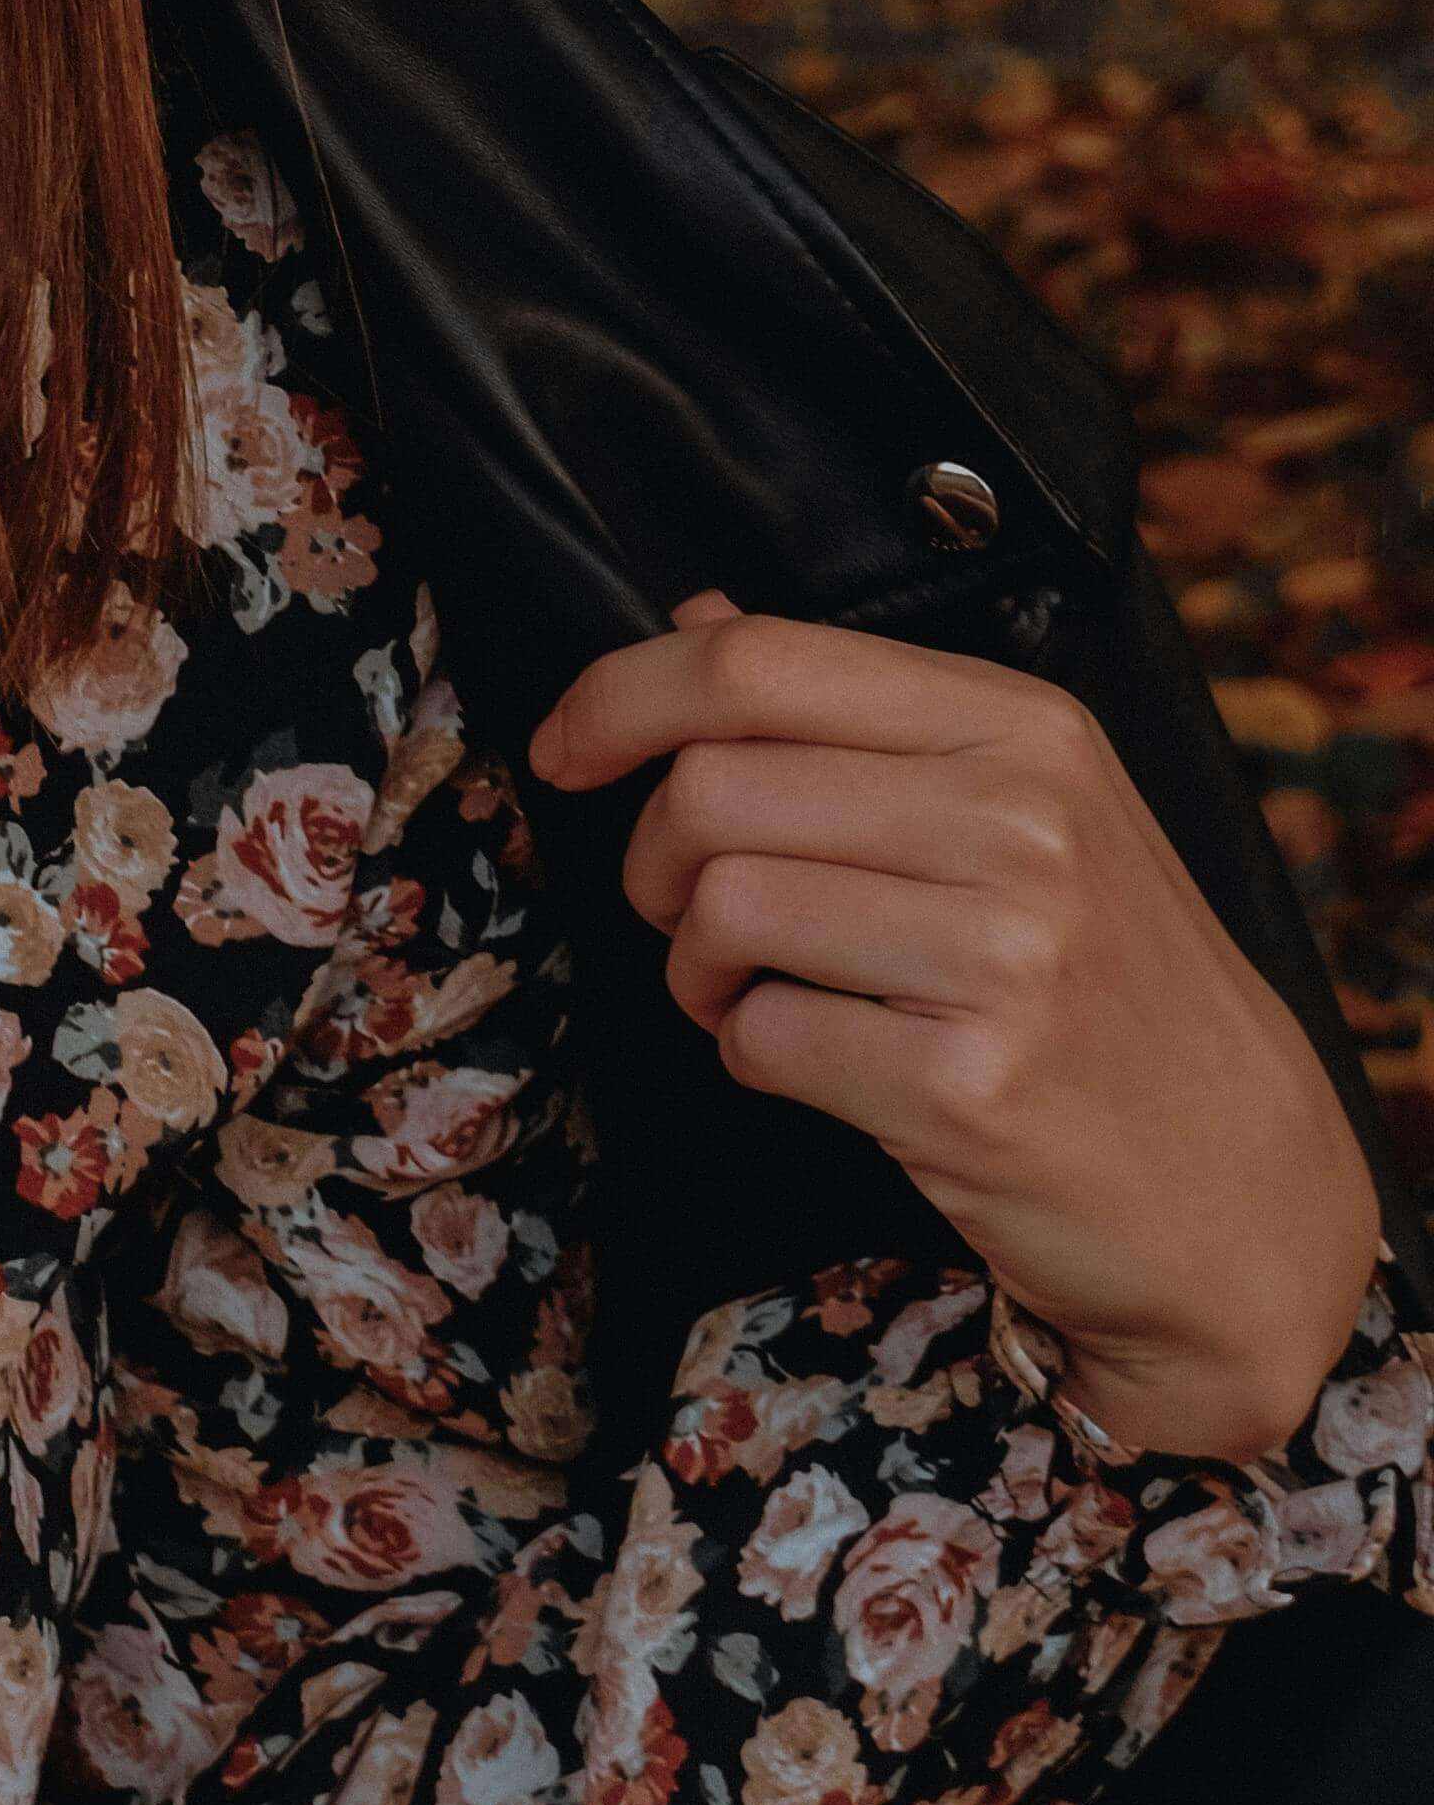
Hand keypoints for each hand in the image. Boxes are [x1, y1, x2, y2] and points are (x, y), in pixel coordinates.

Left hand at [532, 590, 1385, 1460]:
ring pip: (723, 909)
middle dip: (653, 859)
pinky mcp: (969, 1086)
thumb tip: (695, 615)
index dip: (618, 697)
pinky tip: (812, 1058)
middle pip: (710, 788)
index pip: (753, 664)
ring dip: (694, 965)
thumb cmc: (1109, 985)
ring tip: (743, 989)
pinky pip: (762, 1037)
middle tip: (685, 912)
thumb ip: (856, 711)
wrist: (1242, 1189)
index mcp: (1019, 726)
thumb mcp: (1026, 808)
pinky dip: (746, 1051)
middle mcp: (1020, 822)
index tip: (562, 749)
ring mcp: (1003, 955)